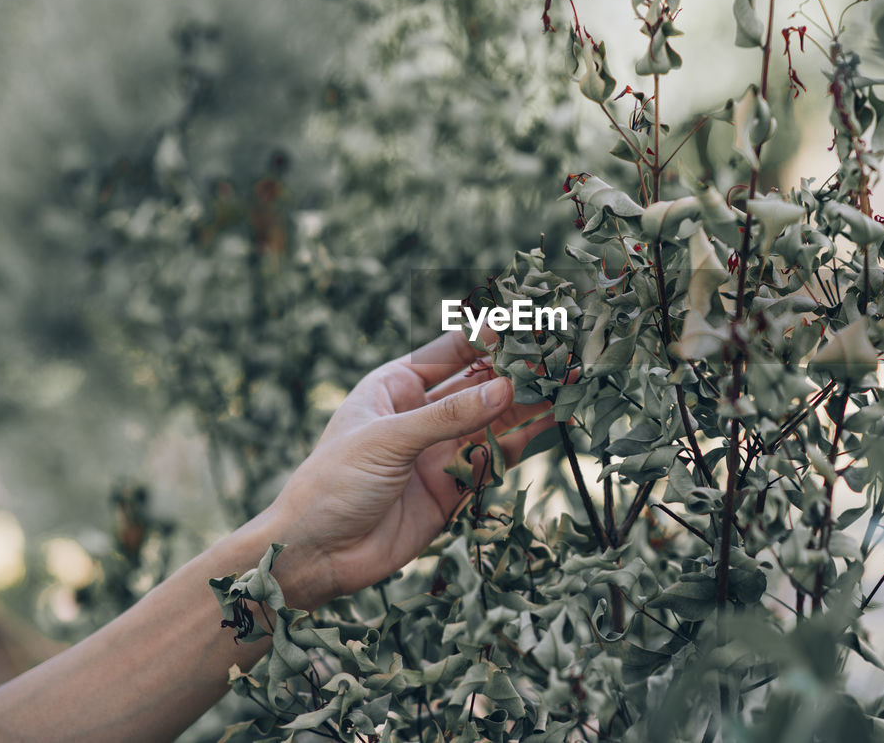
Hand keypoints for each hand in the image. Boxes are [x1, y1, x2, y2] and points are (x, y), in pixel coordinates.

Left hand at [261, 330, 553, 605]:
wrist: (314, 556)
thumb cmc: (332, 484)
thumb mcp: (387, 440)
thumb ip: (448, 417)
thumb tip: (505, 388)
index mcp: (394, 387)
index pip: (450, 352)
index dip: (488, 338)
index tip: (527, 327)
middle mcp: (421, 414)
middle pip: (479, 385)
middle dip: (518, 371)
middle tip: (560, 357)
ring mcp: (440, 451)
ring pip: (494, 420)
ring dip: (530, 404)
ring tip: (569, 386)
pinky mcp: (455, 488)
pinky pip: (496, 459)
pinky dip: (526, 442)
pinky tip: (556, 423)